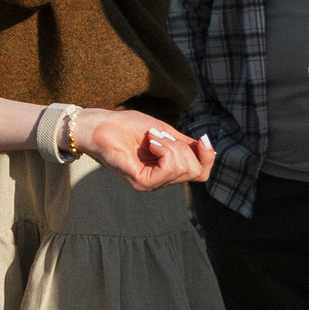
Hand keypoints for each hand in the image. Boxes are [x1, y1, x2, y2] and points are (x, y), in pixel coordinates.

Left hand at [76, 109, 216, 191]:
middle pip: (196, 171)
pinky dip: (165, 150)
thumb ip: (183, 143)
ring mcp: (151, 184)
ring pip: (184, 169)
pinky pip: (169, 169)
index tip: (202, 139)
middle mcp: (160, 181)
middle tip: (159, 135)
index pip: (200, 173)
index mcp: (166, 170)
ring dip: (172, 146)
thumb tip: (208, 148)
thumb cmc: (126, 126)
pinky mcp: (141, 183)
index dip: (208, 157)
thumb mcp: (163, 132)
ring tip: (151, 137)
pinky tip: (150, 142)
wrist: (99, 125)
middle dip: (184, 147)